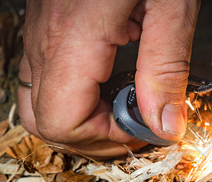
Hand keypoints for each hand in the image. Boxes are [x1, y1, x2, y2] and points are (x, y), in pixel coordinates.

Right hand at [18, 0, 199, 157]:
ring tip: (123, 112)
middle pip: (44, 123)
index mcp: (74, 38)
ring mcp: (41, 34)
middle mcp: (46, 40)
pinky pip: (47, 81)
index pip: (63, 122)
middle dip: (90, 139)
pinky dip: (76, 99)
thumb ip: (166, 69)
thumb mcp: (171, 6)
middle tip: (131, 130)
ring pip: (40, 105)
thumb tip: (165, 126)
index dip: (105, 139)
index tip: (142, 131)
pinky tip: (109, 85)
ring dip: (82, 122)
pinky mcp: (48, 28)